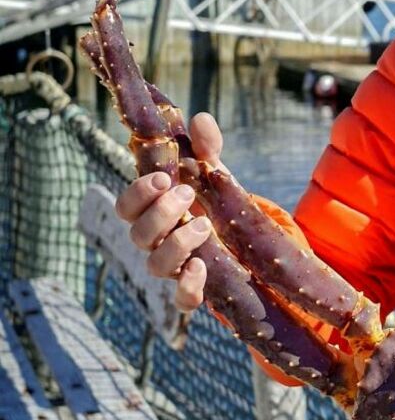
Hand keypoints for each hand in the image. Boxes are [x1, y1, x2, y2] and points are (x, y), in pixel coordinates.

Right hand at [115, 112, 224, 310]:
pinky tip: (202, 267)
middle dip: (160, 213)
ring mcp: (174, 266)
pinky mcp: (194, 287)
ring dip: (176, 243)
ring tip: (204, 225)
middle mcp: (156, 240)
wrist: (242, 232)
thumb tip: (201, 119)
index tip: (163, 179)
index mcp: (153, 210)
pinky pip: (182, 300)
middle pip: (138, 234)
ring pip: (156, 265)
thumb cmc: (213, 196)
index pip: (126, 207)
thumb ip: (205, 147)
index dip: (138, 194)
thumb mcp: (212, 170)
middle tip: (186, 193)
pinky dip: (188, 287)